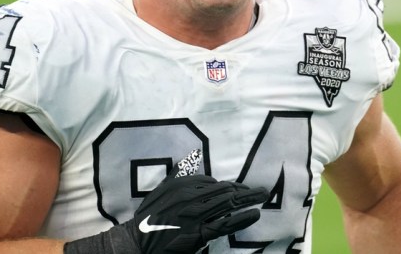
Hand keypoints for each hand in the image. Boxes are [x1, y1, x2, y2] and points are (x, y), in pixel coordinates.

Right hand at [64, 150, 267, 253]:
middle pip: (224, 190)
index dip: (228, 185)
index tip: (239, 189)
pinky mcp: (199, 233)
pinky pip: (225, 224)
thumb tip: (190, 159)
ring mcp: (196, 215)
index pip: (212, 181)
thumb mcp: (161, 190)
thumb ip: (177, 175)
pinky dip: (242, 218)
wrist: (138, 241)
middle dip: (244, 190)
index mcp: (181, 185)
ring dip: (248, 199)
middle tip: (260, 191)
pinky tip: (254, 214)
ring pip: (227, 204)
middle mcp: (190, 197)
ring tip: (263, 197)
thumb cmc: (149, 218)